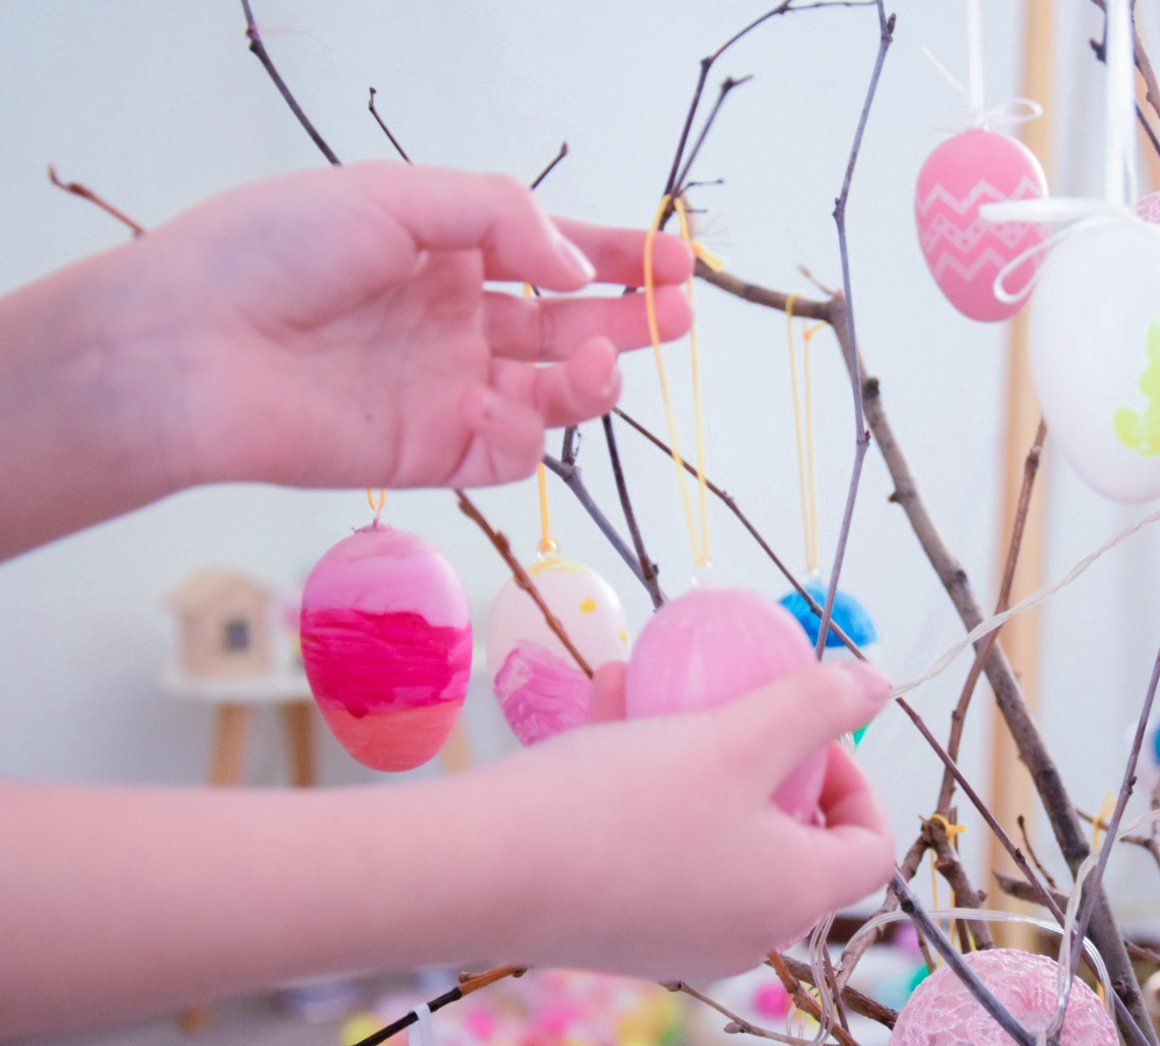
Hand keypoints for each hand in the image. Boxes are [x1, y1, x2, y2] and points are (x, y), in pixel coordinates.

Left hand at [105, 161, 693, 490]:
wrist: (191, 349)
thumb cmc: (272, 253)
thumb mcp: (394, 195)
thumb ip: (502, 220)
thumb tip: (574, 268)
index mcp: (441, 251)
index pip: (549, 253)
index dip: (615, 256)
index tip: (675, 261)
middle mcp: (452, 320)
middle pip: (565, 322)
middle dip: (629, 315)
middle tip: (680, 312)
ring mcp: (446, 387)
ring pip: (552, 390)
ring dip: (596, 372)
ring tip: (612, 354)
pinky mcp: (434, 450)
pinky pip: (512, 448)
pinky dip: (539, 430)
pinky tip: (536, 400)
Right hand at [460, 662, 894, 980]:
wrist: (477, 872)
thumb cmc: (623, 804)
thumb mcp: (734, 736)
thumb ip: (814, 707)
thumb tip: (878, 683)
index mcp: (792, 897)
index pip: (870, 848)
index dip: (857, 780)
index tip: (810, 732)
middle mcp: (745, 935)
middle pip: (793, 842)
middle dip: (765, 761)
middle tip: (733, 713)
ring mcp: (678, 940)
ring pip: (717, 834)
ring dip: (697, 757)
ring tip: (653, 691)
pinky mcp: (618, 931)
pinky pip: (659, 850)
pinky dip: (649, 789)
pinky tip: (605, 715)